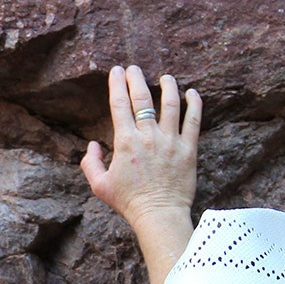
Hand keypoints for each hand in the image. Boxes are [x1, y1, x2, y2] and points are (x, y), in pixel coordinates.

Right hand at [80, 65, 201, 226]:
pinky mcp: (188, 149)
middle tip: (134, 68)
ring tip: (165, 77)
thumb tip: (94, 144)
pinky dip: (194, 103)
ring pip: (170, 103)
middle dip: (136, 78)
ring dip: (167, 86)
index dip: (117, 84)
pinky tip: (192, 93)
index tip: (116, 71)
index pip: (120, 104)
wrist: (159, 215)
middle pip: (143, 98)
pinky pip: (194, 120)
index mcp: (125, 142)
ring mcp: (170, 141)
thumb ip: (90, 162)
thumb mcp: (99, 185)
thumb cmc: (129, 202)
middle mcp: (148, 136)